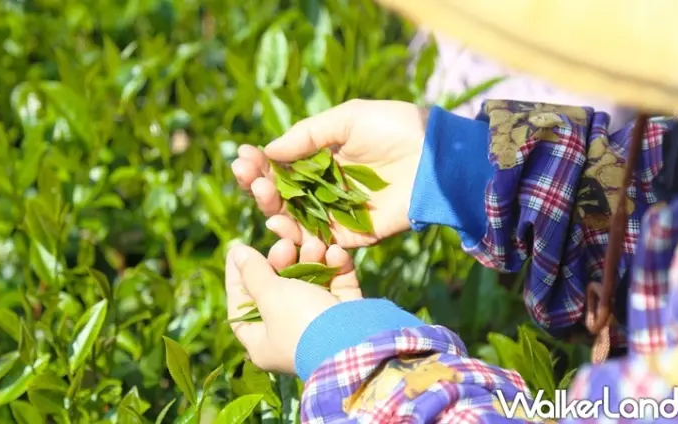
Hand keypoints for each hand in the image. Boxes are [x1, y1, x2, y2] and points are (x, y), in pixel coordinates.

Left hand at [225, 238, 361, 373]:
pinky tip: (335, 252)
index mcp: (263, 342)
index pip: (241, 306)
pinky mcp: (344, 313)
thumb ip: (253, 272)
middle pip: (277, 291)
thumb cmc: (301, 321)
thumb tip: (237, 253)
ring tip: (315, 244)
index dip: (237, 277)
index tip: (238, 250)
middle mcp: (289, 335)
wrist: (355, 341)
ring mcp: (319, 324)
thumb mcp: (270, 295)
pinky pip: (337, 285)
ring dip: (311, 260)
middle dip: (281, 262)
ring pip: (309, 284)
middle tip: (285, 244)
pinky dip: (336, 267)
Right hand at [232, 99, 428, 247]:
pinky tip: (278, 222)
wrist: (435, 157)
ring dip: (271, 208)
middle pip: (282, 195)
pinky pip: (317, 240)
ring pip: (293, 218)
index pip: (282, 166)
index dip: (260, 164)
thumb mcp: (346, 119)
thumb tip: (267, 151)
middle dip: (258, 185)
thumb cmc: (395, 128)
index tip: (242, 158)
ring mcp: (337, 214)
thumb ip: (306, 135)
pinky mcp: (352, 236)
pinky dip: (296, 235)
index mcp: (323, 160)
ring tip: (259, 192)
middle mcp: (326, 189)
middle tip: (245, 175)